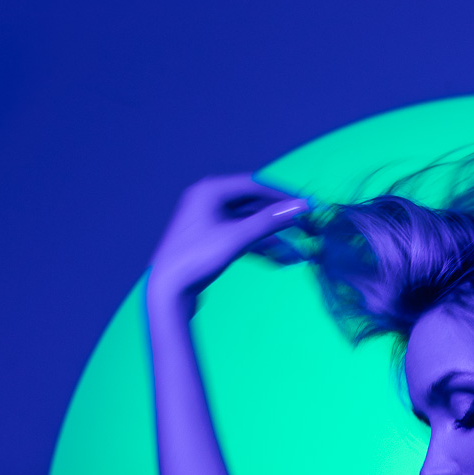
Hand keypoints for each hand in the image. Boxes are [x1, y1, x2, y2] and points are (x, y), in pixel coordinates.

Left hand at [147, 174, 309, 313]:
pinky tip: (278, 260)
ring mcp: (209, 221)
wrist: (168, 289)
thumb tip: (300, 206)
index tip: (305, 206)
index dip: (281, 195)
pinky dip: (258, 247)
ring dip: (271, 238)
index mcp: (210, 190)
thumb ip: (269, 221)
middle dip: (278, 219)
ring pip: (249, 224)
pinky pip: (241, 237)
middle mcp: (208, 199)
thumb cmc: (198, 258)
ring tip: (295, 253)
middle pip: (253, 204)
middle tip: (303, 228)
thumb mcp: (237, 238)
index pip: (254, 185)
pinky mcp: (211, 240)